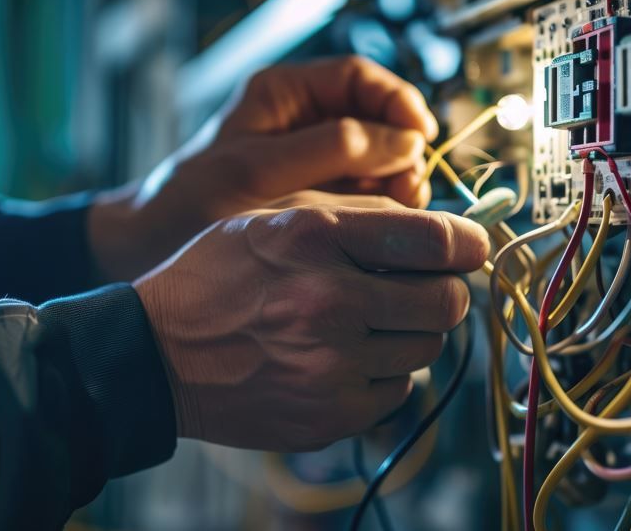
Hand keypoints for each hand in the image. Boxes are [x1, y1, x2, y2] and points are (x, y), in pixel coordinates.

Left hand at [90, 57, 437, 280]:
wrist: (150, 249)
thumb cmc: (187, 202)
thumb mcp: (257, 170)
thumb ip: (330, 148)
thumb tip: (403, 141)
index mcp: (284, 94)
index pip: (359, 79)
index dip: (397, 102)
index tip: (421, 134)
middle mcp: (303, 121)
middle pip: (377, 119)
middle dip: (401, 148)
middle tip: (410, 185)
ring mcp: (311, 160)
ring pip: (376, 158)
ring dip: (396, 179)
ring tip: (399, 206)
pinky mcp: (315, 197)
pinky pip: (362, 191)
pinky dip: (380, 204)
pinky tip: (382, 223)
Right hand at [133, 206, 488, 450]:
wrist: (156, 356)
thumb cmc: (218, 276)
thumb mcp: (275, 216)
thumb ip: (361, 214)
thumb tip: (443, 228)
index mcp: (314, 238)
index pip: (433, 238)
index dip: (469, 242)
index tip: (474, 246)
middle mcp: (328, 302)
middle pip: (446, 301)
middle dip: (444, 290)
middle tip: (423, 285)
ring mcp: (330, 366)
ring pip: (427, 349)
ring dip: (411, 331)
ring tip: (368, 320)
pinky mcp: (329, 415)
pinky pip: (398, 390)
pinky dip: (384, 372)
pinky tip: (344, 357)